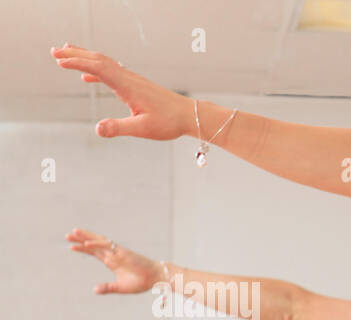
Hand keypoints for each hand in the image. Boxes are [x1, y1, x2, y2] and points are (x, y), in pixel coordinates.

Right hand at [50, 43, 189, 140]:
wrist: (189, 116)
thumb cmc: (168, 123)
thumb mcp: (143, 129)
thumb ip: (119, 128)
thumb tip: (97, 130)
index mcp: (127, 86)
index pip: (99, 68)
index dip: (78, 63)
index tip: (60, 61)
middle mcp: (128, 79)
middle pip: (98, 60)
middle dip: (75, 55)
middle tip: (54, 52)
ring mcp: (132, 80)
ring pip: (104, 63)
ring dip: (84, 57)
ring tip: (65, 54)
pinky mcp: (136, 85)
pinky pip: (111, 73)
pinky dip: (96, 71)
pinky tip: (86, 79)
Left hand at [66, 228, 161, 293]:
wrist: (155, 278)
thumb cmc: (141, 282)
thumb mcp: (121, 287)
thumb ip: (108, 288)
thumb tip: (94, 290)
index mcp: (112, 262)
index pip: (94, 252)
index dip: (83, 249)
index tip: (71, 247)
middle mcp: (113, 255)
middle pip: (94, 243)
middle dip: (80, 239)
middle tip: (67, 235)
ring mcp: (117, 252)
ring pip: (98, 241)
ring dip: (85, 236)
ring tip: (73, 232)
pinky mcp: (122, 252)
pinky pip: (107, 245)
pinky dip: (96, 243)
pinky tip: (86, 243)